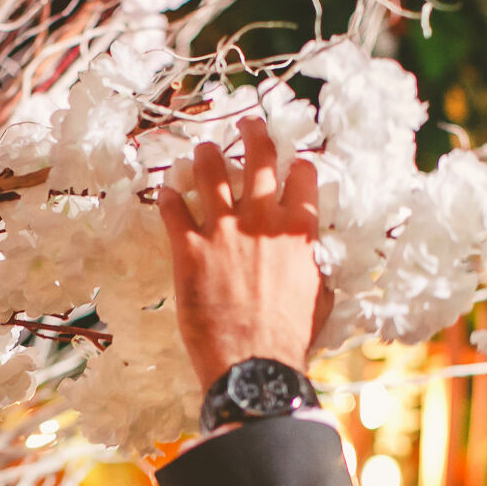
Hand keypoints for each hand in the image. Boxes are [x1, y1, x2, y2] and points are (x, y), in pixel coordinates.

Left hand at [157, 117, 330, 390]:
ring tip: (203, 148)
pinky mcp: (188, 250)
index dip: (297, 164)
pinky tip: (167, 190)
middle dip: (252, 133)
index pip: (302, 176)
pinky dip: (170, 196)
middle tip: (246, 122)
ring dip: (207, 155)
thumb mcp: (319, 296)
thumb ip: (314, 267)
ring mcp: (222, 231)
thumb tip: (312, 258)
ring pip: (212, 173)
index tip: (292, 160)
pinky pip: (174, 210)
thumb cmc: (290, 337)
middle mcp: (261, 220)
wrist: (253, 363)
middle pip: (258, 159)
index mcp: (297, 230)